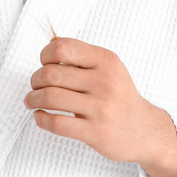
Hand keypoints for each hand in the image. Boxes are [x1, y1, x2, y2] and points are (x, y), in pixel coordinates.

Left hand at [24, 37, 158, 165]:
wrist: (144, 131)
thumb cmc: (119, 96)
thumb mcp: (109, 68)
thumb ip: (82, 56)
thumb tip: (49, 44)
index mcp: (106, 61)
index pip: (63, 47)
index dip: (45, 55)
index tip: (44, 64)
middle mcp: (105, 82)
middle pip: (51, 74)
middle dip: (35, 80)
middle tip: (35, 86)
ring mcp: (101, 108)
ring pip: (50, 98)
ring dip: (33, 99)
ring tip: (31, 101)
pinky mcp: (95, 132)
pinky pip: (57, 123)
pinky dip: (41, 119)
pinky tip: (40, 116)